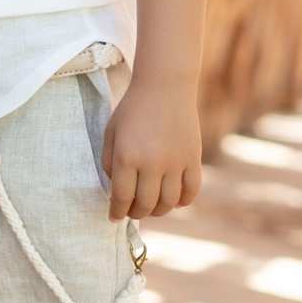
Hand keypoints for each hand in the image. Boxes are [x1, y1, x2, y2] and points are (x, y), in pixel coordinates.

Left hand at [101, 78, 202, 220]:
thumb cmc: (133, 108)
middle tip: (131, 211)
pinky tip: (174, 199)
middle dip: (135, 213)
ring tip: (151, 206)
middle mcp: (152, 163)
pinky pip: (191, 191)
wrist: (165, 85)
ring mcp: (175, 162)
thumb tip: (116, 190)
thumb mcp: (111, 132)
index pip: (121, 197)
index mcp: (127, 156)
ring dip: (158, 210)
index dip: (116, 212)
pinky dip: (183, 201)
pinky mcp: (193, 158)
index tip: (114, 217)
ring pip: (168, 202)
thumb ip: (108, 162)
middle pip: (145, 204)